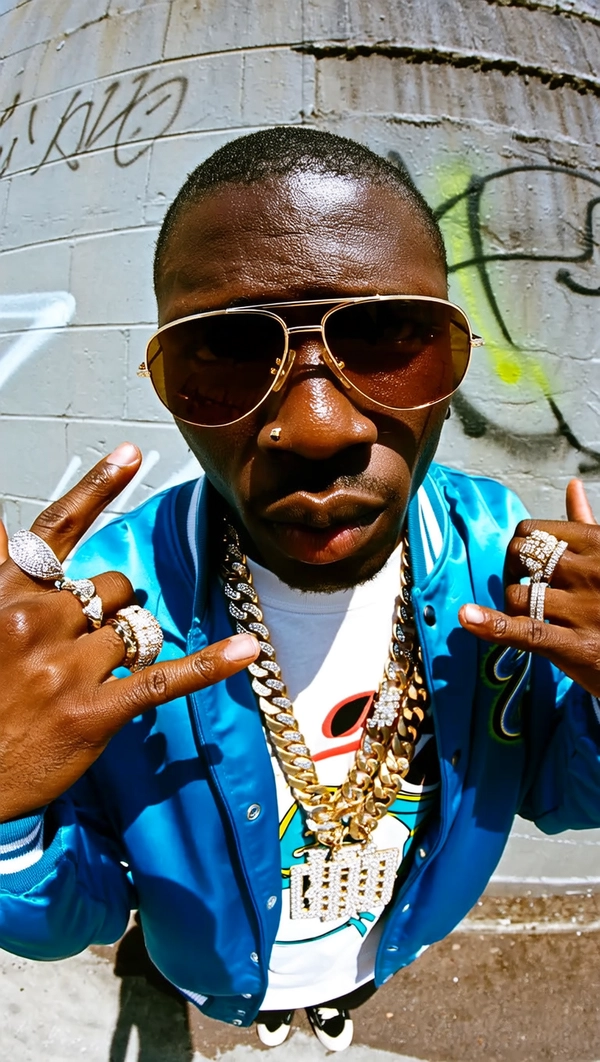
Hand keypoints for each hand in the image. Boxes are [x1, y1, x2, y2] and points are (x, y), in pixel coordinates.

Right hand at [0, 444, 258, 821]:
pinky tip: (246, 651)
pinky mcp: (95, 711)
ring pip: (135, 626)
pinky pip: (164, 678)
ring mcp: (67, 667)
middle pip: (112, 585)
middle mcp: (36, 620)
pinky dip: (210, 664)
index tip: (132, 453)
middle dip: (109, 609)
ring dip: (126, 645)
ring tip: (88, 677)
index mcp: (5, 594)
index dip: (98, 488)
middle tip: (79, 648)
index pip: (57, 528)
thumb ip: (0, 568)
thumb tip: (3, 523)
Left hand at [459, 480, 599, 696]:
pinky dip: (491, 625)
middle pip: (519, 558)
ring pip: (517, 596)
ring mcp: (582, 610)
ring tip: (531, 615)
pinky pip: (524, 630)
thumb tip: (572, 486)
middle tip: (522, 587)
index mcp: (597, 544)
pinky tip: (469, 617)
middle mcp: (589, 572)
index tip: (526, 563)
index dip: (519, 546)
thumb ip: (586, 522)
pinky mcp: (574, 646)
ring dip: (513, 607)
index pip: (531, 532)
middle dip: (511, 571)